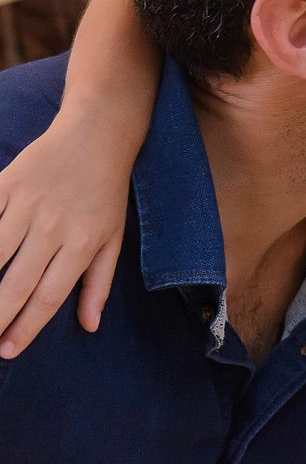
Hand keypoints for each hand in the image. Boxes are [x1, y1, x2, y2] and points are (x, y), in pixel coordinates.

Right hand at [0, 115, 129, 357]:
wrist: (97, 135)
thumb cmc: (105, 192)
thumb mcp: (113, 237)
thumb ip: (100, 283)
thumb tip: (91, 325)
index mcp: (82, 243)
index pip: (48, 297)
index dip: (25, 328)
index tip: (6, 351)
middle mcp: (54, 227)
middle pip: (15, 284)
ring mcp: (26, 205)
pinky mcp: (5, 183)